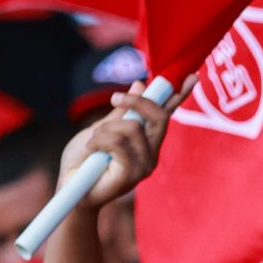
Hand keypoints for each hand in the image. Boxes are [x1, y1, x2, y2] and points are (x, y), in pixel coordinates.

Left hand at [60, 75, 196, 208]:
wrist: (70, 186)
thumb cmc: (85, 159)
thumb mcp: (103, 127)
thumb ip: (122, 111)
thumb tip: (140, 83)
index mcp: (147, 140)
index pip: (166, 114)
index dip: (179, 95)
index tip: (192, 76)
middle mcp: (152, 153)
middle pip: (158, 117)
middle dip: (136, 102)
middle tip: (116, 98)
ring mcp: (145, 166)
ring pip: (132, 128)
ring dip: (104, 130)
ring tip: (93, 143)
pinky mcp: (132, 175)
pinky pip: (117, 143)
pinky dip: (98, 141)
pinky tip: (92, 152)